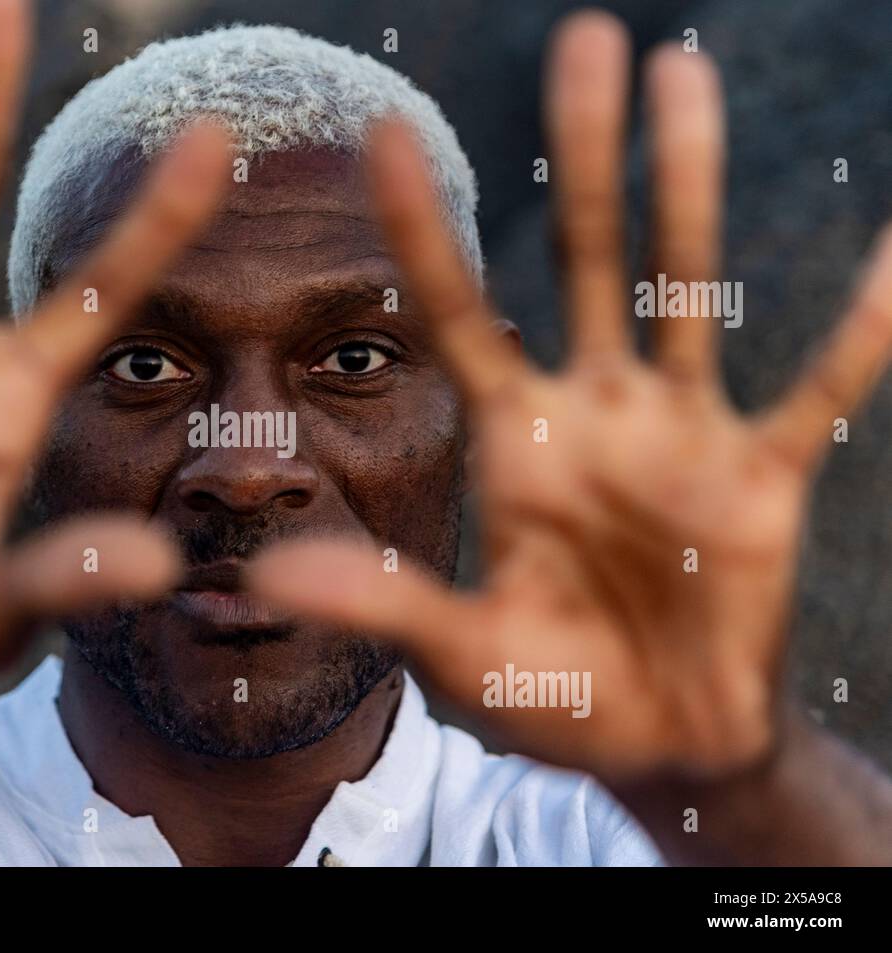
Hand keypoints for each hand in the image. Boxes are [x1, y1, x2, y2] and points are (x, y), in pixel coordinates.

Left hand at [248, 11, 891, 781]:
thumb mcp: (458, 655)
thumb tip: (263, 577)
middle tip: (585, 38)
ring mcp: (681, 433)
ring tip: (685, 73)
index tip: (387, 133)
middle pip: (587, 260)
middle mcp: (594, 411)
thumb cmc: (550, 693)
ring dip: (692, 185)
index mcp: (513, 440)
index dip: (426, 231)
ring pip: (687, 287)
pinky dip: (859, 333)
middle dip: (588, 157)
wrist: (657, 739)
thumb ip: (381, 603)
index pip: (459, 315)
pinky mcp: (763, 476)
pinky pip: (820, 392)